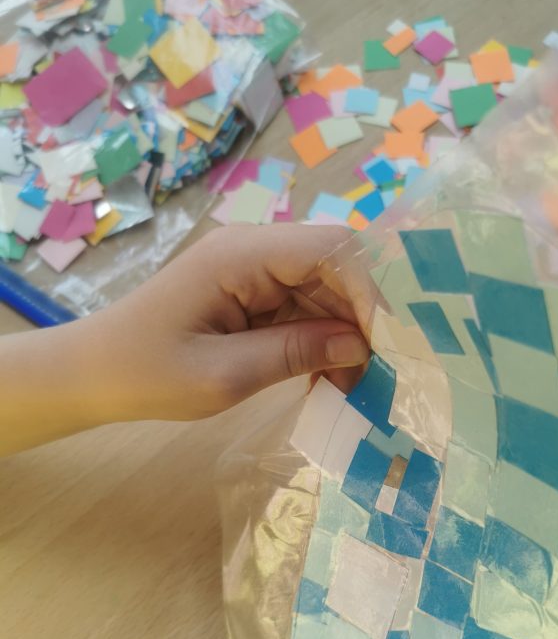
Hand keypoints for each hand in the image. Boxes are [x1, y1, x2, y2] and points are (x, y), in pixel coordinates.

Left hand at [0, 224, 368, 453]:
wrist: (94, 374)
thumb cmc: (148, 373)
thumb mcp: (225, 374)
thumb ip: (295, 353)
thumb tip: (361, 344)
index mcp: (242, 254)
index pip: (331, 248)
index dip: (368, 291)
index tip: (383, 346)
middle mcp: (254, 250)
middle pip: (336, 269)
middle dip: (362, 320)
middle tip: (377, 377)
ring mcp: (254, 271)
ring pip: (326, 292)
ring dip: (345, 338)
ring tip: (354, 389)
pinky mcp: (253, 294)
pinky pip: (304, 309)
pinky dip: (322, 343)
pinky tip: (329, 380)